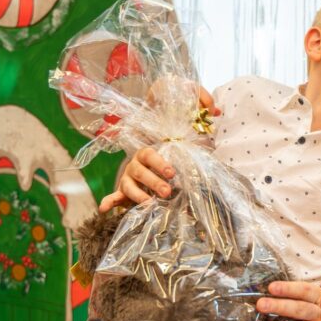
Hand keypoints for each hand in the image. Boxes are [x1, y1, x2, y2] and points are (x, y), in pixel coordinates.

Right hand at [98, 83, 217, 211]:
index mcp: (148, 153)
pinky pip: (114, 196)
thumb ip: (196, 137)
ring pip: (128, 185)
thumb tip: (216, 111)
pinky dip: (108, 201)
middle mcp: (135, 164)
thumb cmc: (169, 161)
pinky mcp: (122, 192)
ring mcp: (128, 178)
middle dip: (154, 181)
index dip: (160, 163)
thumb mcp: (181, 151)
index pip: (150, 154)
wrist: (152, 172)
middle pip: (140, 170)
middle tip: (168, 191)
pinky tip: (104, 208)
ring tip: (149, 203)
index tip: (172, 173)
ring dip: (138, 195)